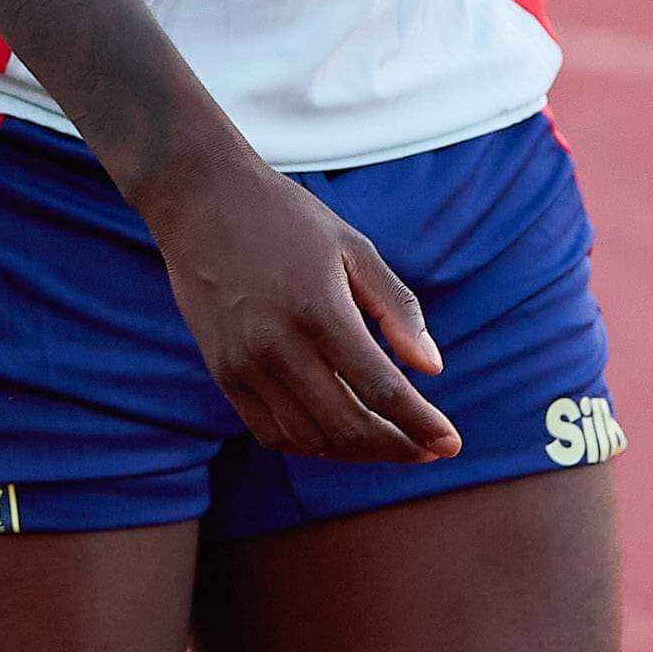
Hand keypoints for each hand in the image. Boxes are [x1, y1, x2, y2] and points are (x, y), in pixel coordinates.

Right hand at [142, 139, 460, 465]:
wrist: (200, 199)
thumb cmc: (286, 218)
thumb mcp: (353, 247)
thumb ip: (397, 308)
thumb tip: (434, 368)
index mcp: (320, 310)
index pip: (382, 389)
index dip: (422, 425)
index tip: (451, 444)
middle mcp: (279, 345)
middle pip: (349, 425)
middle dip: (398, 446)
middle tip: (428, 450)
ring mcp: (245, 363)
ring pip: (312, 439)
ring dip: (357, 452)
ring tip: (389, 443)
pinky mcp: (223, 372)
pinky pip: (271, 433)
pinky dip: (311, 446)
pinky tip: (338, 436)